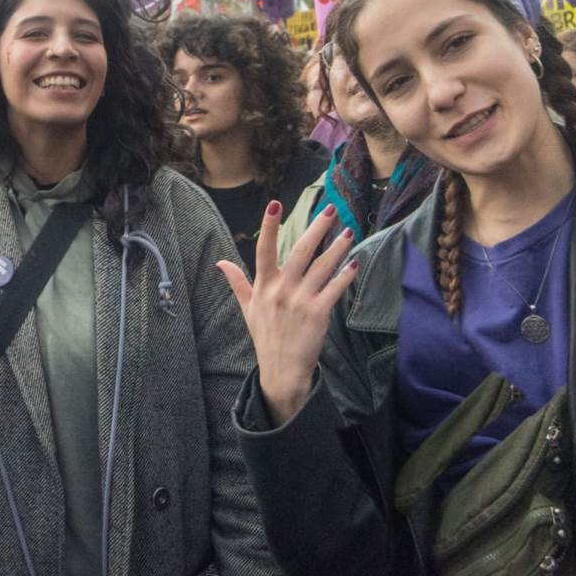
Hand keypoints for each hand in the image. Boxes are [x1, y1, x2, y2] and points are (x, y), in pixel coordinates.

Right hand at [216, 202, 357, 426]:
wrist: (281, 371)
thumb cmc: (265, 336)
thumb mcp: (247, 309)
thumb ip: (237, 282)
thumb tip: (221, 262)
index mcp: (263, 286)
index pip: (263, 250)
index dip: (268, 226)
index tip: (275, 204)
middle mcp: (281, 290)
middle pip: (300, 252)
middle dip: (316, 228)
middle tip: (330, 209)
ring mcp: (300, 302)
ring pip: (322, 267)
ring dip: (337, 248)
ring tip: (348, 231)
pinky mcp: (318, 314)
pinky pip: (334, 289)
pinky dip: (345, 275)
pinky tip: (353, 263)